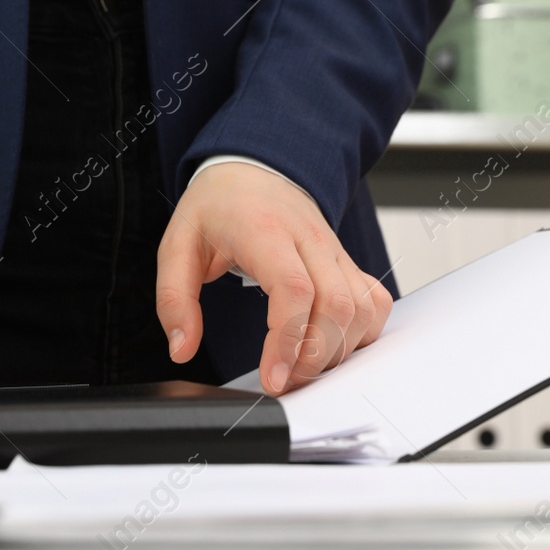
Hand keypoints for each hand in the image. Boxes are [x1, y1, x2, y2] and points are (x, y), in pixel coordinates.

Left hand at [155, 162, 391, 395]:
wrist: (252, 169)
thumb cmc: (217, 207)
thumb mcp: (176, 246)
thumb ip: (174, 300)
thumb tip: (182, 349)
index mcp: (264, 231)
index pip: (295, 288)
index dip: (289, 339)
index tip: (274, 377)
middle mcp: (309, 239)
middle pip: (337, 305)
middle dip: (314, 356)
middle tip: (284, 380)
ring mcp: (334, 250)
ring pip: (362, 307)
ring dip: (339, 349)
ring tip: (302, 366)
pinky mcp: (346, 261)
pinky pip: (374, 300)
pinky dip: (362, 332)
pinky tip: (332, 345)